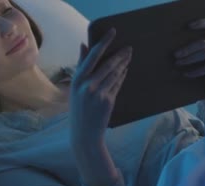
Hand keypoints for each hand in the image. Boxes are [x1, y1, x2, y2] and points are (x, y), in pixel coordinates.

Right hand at [69, 27, 132, 146]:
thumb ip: (81, 67)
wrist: (84, 134)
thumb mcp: (75, 87)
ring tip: (129, 56)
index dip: (104, 42)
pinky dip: (122, 76)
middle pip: (108, 64)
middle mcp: (87, 85)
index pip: (92, 55)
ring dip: (123, 64)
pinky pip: (117, 85)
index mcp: (77, 79)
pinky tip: (125, 70)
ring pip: (115, 74)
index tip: (113, 32)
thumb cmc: (79, 109)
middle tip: (129, 47)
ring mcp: (98, 93)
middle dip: (120, 54)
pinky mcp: (108, 101)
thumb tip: (83, 45)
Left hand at [173, 18, 204, 111]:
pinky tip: (186, 75)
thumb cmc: (200, 80)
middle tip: (175, 55)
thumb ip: (191, 54)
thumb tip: (172, 49)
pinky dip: (196, 71)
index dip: (201, 23)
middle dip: (187, 49)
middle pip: (203, 43)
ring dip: (190, 59)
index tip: (187, 26)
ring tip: (178, 64)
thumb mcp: (195, 64)